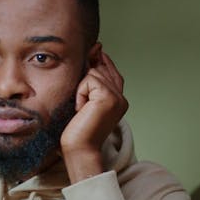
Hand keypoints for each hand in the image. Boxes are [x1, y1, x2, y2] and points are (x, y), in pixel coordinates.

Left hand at [60, 45, 127, 181]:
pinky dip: (80, 93)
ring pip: (95, 72)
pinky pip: (89, 80)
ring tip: (81, 109)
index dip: (101, 61)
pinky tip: (80, 109)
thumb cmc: (78, 130)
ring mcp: (117, 97)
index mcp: (119, 99)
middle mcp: (121, 97)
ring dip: (81, 89)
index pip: (111, 70)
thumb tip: (91, 57)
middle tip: (81, 100)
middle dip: (88, 75)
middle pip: (102, 68)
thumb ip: (92, 84)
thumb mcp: (86, 102)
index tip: (95, 50)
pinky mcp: (108, 97)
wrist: (80, 149)